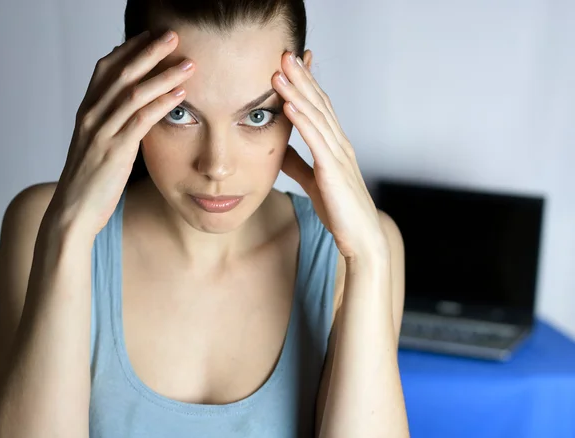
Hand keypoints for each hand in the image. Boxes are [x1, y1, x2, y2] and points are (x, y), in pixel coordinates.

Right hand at [46, 30, 194, 243]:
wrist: (73, 212)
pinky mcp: (114, 150)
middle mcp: (91, 115)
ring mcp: (101, 132)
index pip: (107, 68)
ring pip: (133, 92)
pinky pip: (140, 120)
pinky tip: (180, 94)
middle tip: (173, 35)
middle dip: (149, 51)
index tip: (152, 36)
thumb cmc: (90, 181)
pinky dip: (162, 104)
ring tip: (188, 63)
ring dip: (163, 74)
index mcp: (87, 111)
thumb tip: (134, 111)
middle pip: (121, 72)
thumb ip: (113, 124)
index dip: (130, 49)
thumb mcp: (98, 146)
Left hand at [273, 52, 387, 260]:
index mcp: (335, 146)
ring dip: (298, 92)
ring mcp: (338, 155)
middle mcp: (339, 144)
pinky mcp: (333, 171)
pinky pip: (316, 140)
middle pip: (319, 103)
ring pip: (316, 116)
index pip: (320, 108)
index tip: (289, 65)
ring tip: (280, 71)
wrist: (361, 237)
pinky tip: (289, 105)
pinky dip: (302, 120)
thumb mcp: (314, 181)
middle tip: (284, 54)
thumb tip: (281, 149)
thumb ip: (299, 163)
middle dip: (301, 77)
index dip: (305, 85)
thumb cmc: (340, 210)